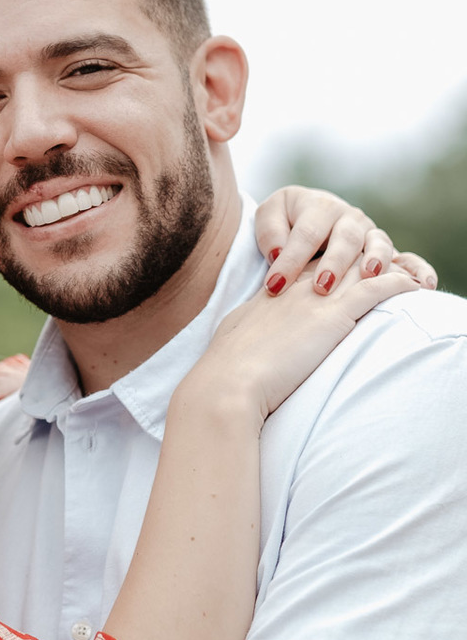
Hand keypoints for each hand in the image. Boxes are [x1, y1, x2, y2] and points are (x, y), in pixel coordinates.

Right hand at [189, 260, 420, 425]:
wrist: (229, 381)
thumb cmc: (226, 367)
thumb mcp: (235, 333)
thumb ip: (250, 322)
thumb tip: (245, 328)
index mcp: (275, 290)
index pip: (311, 264)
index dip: (332, 263)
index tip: (348, 268)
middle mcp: (297, 286)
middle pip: (339, 258)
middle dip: (364, 258)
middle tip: (387, 263)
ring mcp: (317, 297)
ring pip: (361, 267)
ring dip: (387, 266)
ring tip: (410, 272)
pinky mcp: (334, 315)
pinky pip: (376, 289)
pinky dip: (397, 284)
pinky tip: (413, 285)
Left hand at [255, 186, 437, 295]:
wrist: (306, 218)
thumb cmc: (284, 223)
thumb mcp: (270, 217)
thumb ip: (271, 232)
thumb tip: (279, 255)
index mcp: (320, 206)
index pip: (306, 234)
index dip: (290, 260)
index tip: (274, 286)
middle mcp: (350, 218)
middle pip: (345, 238)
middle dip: (334, 263)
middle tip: (322, 287)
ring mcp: (371, 235)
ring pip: (379, 244)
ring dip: (377, 260)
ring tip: (370, 277)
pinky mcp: (386, 253)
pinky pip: (407, 260)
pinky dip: (417, 271)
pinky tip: (423, 286)